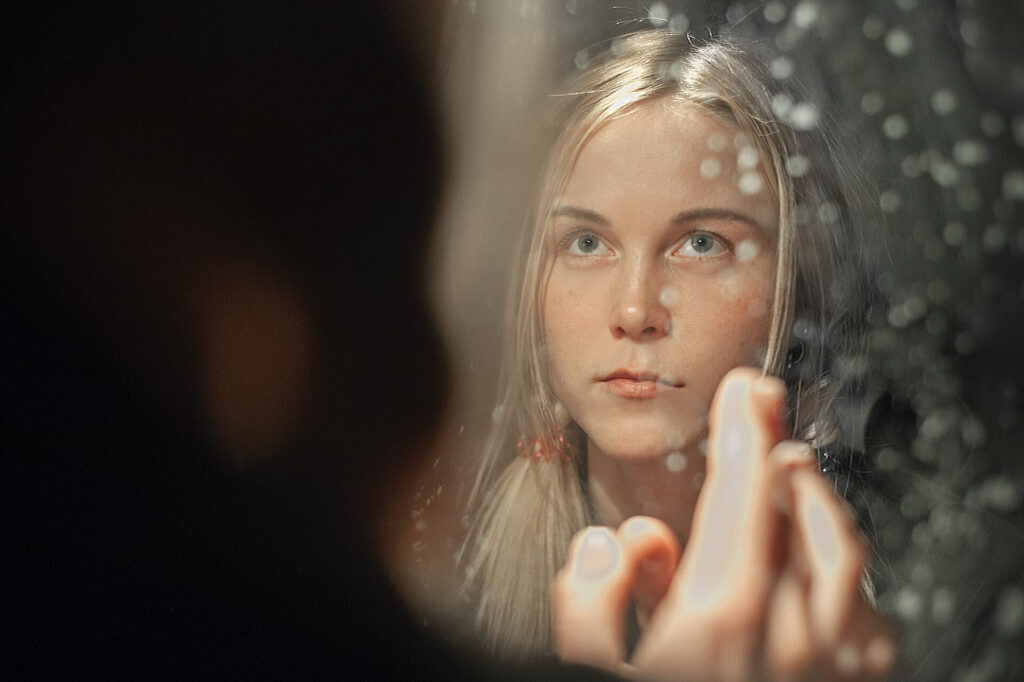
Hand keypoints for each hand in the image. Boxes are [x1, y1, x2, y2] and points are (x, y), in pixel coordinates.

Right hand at [553, 368, 895, 679]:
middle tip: (766, 412)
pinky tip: (829, 573)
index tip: (743, 388)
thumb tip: (614, 544)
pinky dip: (850, 576)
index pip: (741, 496)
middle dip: (783, 451)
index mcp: (720, 621)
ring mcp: (829, 668)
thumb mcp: (587, 673)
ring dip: (820, 504)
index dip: (743, 429)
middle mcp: (790, 639)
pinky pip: (870, 621)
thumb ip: (590, 602)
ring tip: (795, 471)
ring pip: (847, 559)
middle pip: (803, 514)